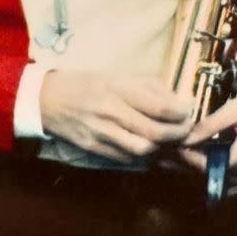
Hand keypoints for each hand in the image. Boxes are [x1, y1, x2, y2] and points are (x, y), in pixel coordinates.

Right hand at [39, 71, 193, 162]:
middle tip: (187, 129)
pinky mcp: (95, 150)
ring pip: (143, 150)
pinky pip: (128, 159)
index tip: (189, 110)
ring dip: (164, 148)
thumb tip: (180, 101)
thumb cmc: (87, 84)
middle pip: (154, 132)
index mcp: (117, 87)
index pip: (159, 105)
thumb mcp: (118, 76)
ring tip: (172, 140)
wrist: (47, 99)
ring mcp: (101, 133)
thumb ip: (150, 88)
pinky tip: (155, 149)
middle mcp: (110, 111)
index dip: (181, 112)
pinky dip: (146, 157)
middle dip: (178, 134)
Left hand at [178, 83, 236, 195]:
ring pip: (223, 185)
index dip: (188, 159)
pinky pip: (236, 185)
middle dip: (191, 167)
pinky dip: (219, 177)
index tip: (171, 149)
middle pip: (215, 177)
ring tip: (183, 160)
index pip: (210, 165)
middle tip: (171, 156)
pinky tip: (205, 163)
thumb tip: (185, 138)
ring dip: (204, 174)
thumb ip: (210, 126)